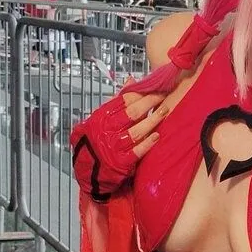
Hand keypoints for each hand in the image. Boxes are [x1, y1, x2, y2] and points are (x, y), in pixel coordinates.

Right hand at [70, 82, 168, 198]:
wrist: (88, 170)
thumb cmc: (95, 141)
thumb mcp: (99, 118)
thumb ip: (116, 100)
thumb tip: (131, 80)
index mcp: (101, 117)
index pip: (123, 100)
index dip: (140, 92)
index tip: (154, 86)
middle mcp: (106, 131)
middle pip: (132, 113)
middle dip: (149, 102)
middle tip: (163, 95)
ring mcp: (114, 147)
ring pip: (136, 131)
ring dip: (152, 120)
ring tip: (164, 111)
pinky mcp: (121, 163)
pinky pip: (136, 151)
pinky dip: (147, 144)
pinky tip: (157, 136)